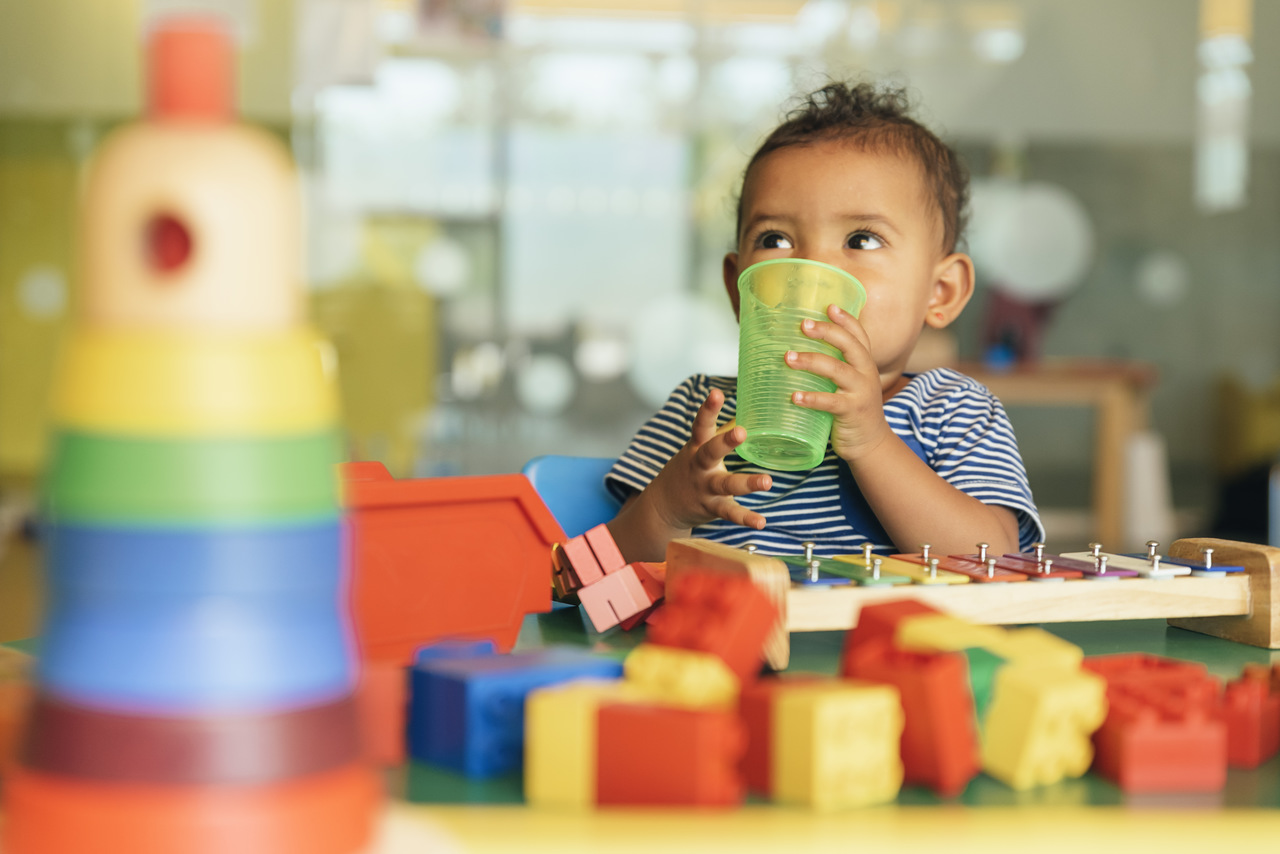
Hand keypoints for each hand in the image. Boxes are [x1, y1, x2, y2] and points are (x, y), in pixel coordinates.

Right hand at [644, 388, 772, 531]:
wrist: (662, 507)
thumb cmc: (689, 470)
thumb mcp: (698, 448)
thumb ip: (721, 430)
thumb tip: (748, 407)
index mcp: (697, 447)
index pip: (701, 425)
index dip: (708, 409)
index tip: (716, 393)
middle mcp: (699, 466)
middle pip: (710, 452)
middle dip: (725, 442)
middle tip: (741, 431)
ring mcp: (704, 488)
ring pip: (725, 485)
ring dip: (746, 483)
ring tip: (768, 481)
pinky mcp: (711, 507)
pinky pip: (729, 513)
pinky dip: (745, 518)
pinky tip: (761, 522)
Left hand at [784, 303, 890, 462]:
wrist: (870, 443)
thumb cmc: (852, 410)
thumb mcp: (849, 384)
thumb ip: (833, 368)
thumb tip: (796, 351)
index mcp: (864, 364)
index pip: (859, 335)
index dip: (846, 319)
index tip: (828, 306)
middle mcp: (866, 374)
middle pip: (850, 345)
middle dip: (827, 332)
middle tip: (803, 325)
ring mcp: (860, 392)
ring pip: (837, 370)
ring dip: (811, 361)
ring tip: (788, 357)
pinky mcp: (852, 412)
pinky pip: (831, 402)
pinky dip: (811, 398)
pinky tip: (794, 396)